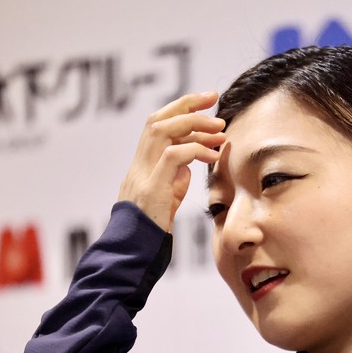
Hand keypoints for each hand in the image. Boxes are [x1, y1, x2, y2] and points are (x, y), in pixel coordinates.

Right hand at [119, 92, 225, 231]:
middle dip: (187, 104)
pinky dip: (195, 149)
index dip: (179, 108)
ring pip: (162, 131)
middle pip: (157, 120)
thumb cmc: (151, 231)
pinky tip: (214, 154)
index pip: (156, 125)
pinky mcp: (151, 189)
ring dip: (194, 124)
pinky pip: (173, 156)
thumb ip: (174, 178)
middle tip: (215, 98)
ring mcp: (142, 175)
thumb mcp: (166, 198)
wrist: (131, 254)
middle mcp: (138, 165)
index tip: (206, 100)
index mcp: (142, 166)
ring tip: (220, 129)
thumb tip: (189, 165)